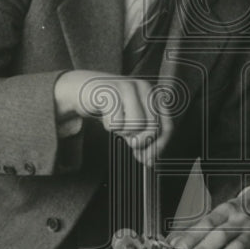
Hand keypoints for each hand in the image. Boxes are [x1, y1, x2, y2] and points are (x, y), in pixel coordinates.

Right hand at [54, 70, 172, 165]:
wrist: (82, 89)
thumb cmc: (109, 106)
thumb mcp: (131, 122)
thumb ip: (143, 137)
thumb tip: (149, 161)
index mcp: (154, 95)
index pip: (167, 126)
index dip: (159, 146)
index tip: (147, 159)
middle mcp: (145, 88)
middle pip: (154, 128)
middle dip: (140, 141)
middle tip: (129, 141)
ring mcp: (128, 88)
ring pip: (136, 125)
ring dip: (123, 131)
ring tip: (116, 122)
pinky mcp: (111, 92)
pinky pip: (116, 123)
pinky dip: (109, 125)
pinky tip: (105, 115)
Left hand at [166, 187, 249, 248]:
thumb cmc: (240, 212)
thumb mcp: (221, 213)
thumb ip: (199, 228)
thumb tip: (174, 242)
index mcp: (227, 210)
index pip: (207, 223)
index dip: (192, 236)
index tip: (179, 248)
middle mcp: (241, 220)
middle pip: (220, 235)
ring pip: (236, 247)